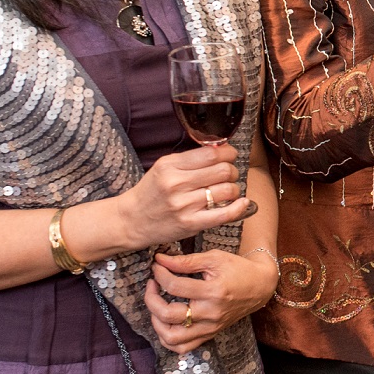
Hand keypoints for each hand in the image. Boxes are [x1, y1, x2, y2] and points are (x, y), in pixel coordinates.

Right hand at [107, 144, 247, 250]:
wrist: (131, 220)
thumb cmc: (151, 193)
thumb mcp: (164, 168)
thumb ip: (190, 159)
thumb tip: (221, 149)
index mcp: (170, 165)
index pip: (211, 153)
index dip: (228, 153)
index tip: (230, 155)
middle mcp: (176, 183)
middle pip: (223, 170)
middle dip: (232, 171)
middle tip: (228, 175)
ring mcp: (184, 205)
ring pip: (227, 190)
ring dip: (234, 189)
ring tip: (227, 191)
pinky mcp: (191, 223)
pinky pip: (225, 214)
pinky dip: (239, 207)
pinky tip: (242, 203)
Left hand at [145, 246, 279, 353]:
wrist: (259, 287)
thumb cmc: (238, 269)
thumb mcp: (214, 258)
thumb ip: (186, 261)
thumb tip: (160, 260)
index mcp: (213, 292)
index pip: (175, 286)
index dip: (160, 274)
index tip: (157, 266)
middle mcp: (211, 314)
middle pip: (168, 315)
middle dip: (151, 299)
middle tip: (152, 285)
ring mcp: (210, 328)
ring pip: (172, 338)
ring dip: (157, 323)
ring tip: (157, 307)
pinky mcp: (210, 334)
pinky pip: (183, 347)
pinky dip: (168, 339)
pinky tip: (165, 323)